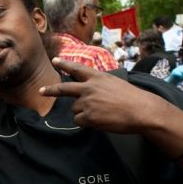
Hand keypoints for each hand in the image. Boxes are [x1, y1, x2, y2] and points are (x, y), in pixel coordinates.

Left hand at [39, 58, 167, 133]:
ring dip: (84, 113)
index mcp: (98, 77)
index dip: (65, 65)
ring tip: (102, 113)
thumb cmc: (133, 99)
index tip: (55, 60)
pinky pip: (79, 121)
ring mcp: (87, 102)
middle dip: (51, 90)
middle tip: (41, 91)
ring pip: (75, 109)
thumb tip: (86, 95)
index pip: (77, 69)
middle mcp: (89, 87)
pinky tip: (100, 120)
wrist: (142, 111)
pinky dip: (86, 122)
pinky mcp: (87, 116)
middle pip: (64, 88)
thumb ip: (99, 86)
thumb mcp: (115, 84)